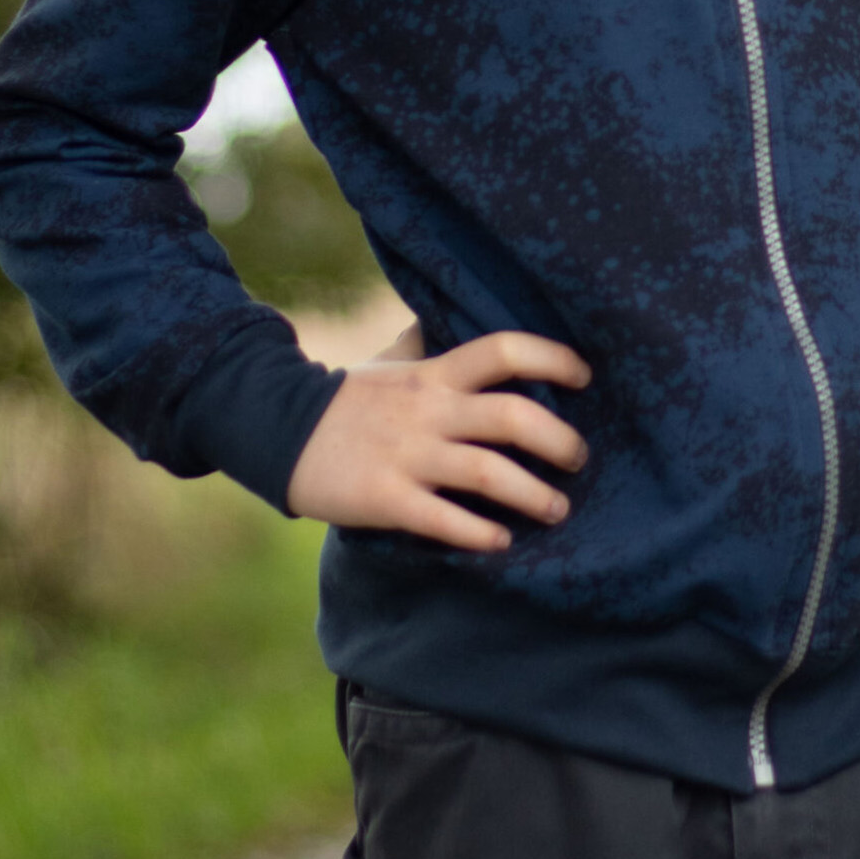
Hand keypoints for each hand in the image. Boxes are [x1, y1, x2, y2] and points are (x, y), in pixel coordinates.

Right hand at [286, 328, 591, 549]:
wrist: (274, 429)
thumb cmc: (346, 400)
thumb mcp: (391, 363)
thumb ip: (430, 347)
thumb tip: (453, 317)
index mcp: (434, 374)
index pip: (504, 350)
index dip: (553, 358)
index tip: (585, 377)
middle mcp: (428, 411)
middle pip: (512, 416)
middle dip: (559, 441)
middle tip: (579, 460)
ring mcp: (407, 455)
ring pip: (488, 473)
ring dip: (534, 495)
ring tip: (557, 510)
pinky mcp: (385, 498)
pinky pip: (444, 519)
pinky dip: (480, 533)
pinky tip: (501, 541)